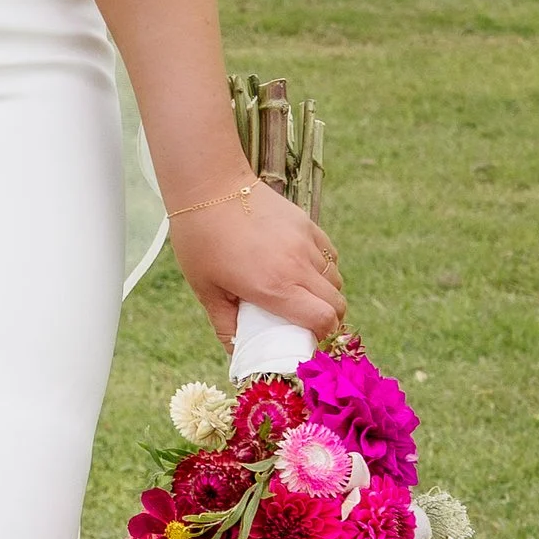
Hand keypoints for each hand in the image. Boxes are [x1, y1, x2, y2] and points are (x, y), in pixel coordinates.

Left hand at [168, 180, 345, 353]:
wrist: (209, 186)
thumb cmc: (201, 240)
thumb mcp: (206, 289)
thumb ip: (225, 325)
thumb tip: (237, 351)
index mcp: (274, 287)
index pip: (323, 320)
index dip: (320, 335)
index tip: (304, 337)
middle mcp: (297, 266)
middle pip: (337, 304)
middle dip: (327, 318)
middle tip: (306, 321)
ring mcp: (305, 243)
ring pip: (335, 279)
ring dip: (325, 293)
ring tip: (302, 294)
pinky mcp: (307, 224)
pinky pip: (329, 255)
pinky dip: (323, 268)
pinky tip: (301, 269)